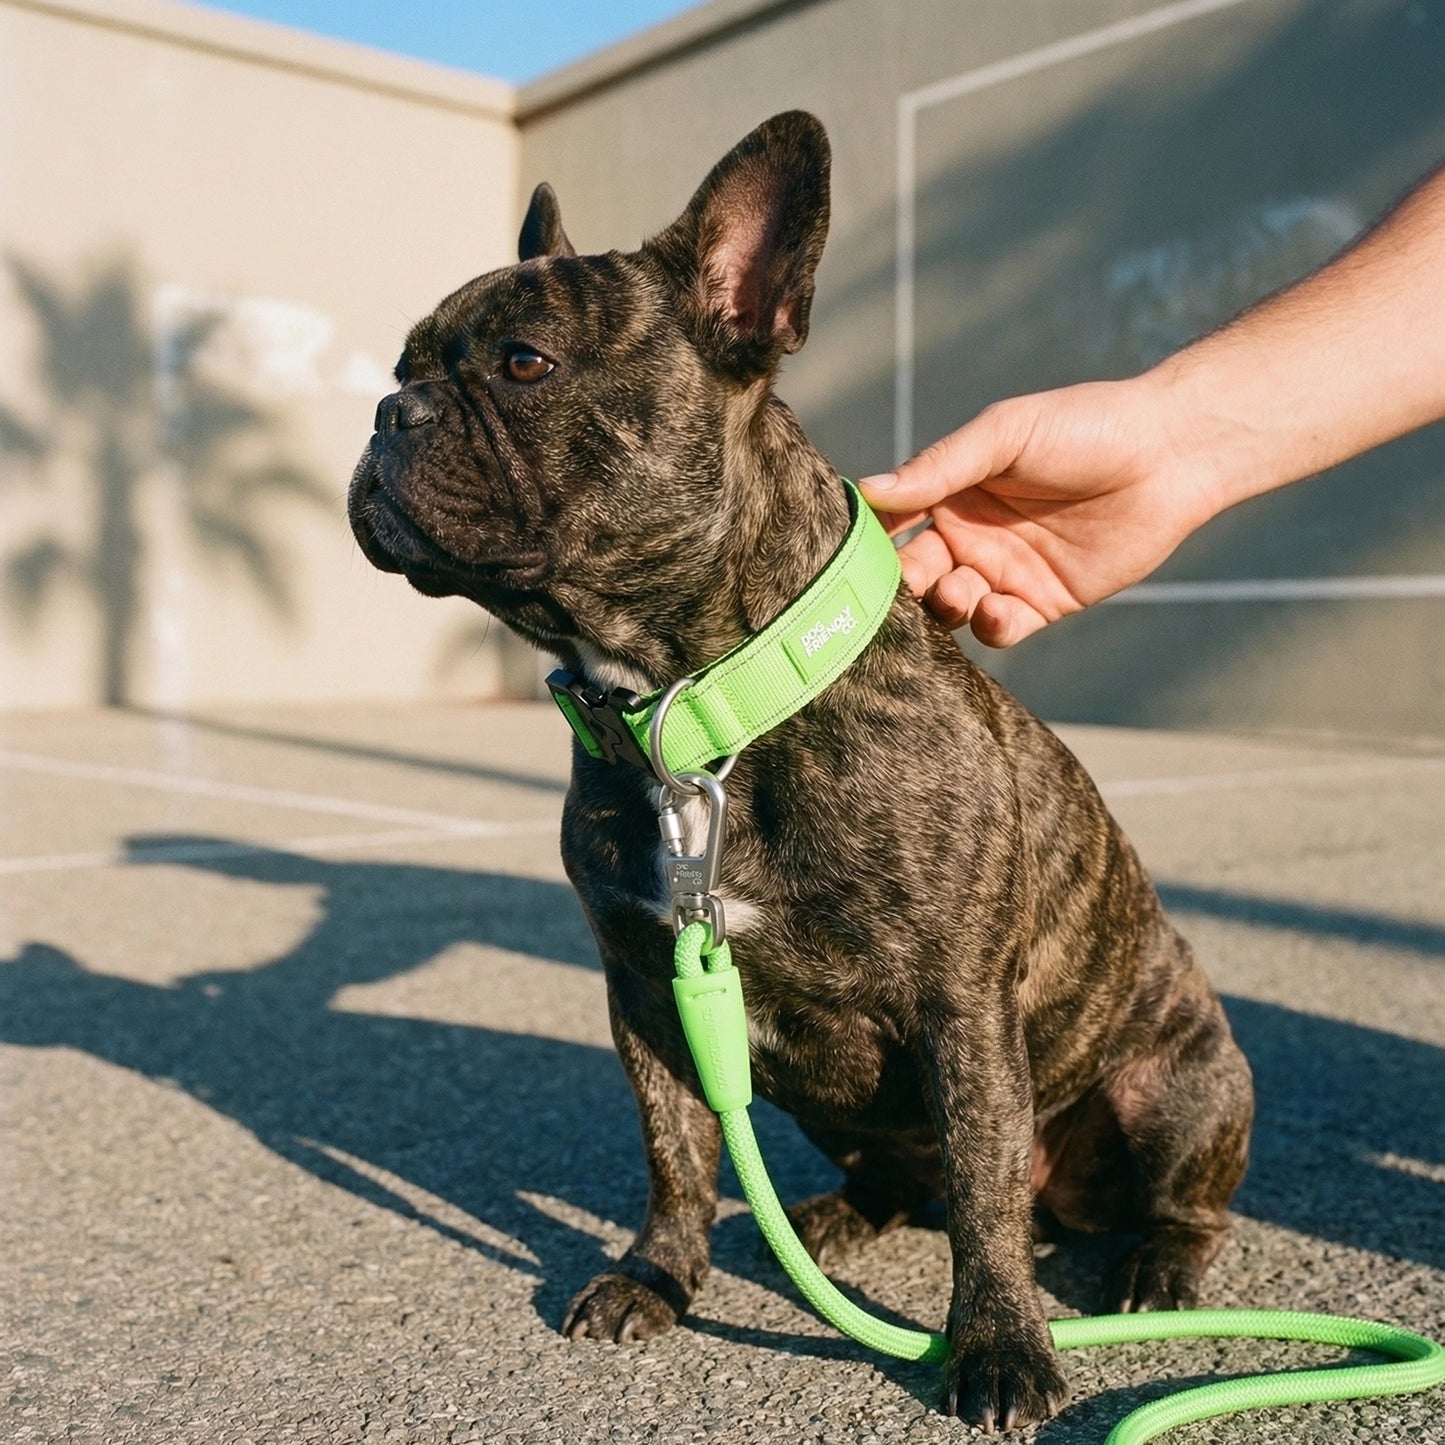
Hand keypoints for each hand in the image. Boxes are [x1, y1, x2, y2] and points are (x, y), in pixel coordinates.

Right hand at [861, 375, 1215, 646]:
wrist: (1169, 454)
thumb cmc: (1085, 427)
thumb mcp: (1005, 435)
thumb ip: (940, 466)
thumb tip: (868, 490)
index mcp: (951, 492)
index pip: (893, 525)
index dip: (869, 545)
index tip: (851, 557)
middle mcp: (969, 536)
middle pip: (914, 575)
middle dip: (902, 586)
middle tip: (904, 585)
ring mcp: (1003, 572)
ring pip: (950, 607)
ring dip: (945, 605)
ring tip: (960, 590)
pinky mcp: (1041, 603)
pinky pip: (1000, 629)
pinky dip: (989, 626)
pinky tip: (997, 608)